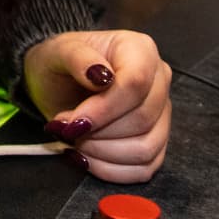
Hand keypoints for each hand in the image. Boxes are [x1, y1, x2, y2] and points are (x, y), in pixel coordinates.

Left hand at [24, 30, 170, 182]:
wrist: (57, 81)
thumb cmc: (60, 62)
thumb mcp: (58, 51)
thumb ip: (78, 58)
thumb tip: (99, 75)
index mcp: (140, 50)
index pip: (136, 84)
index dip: (104, 109)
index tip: (73, 121)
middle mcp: (159, 80)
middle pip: (142, 119)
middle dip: (98, 132)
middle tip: (66, 128)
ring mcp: (161, 113)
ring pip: (146, 147)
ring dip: (103, 152)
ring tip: (75, 140)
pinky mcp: (156, 141)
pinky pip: (144, 167)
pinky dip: (110, 169)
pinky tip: (86, 156)